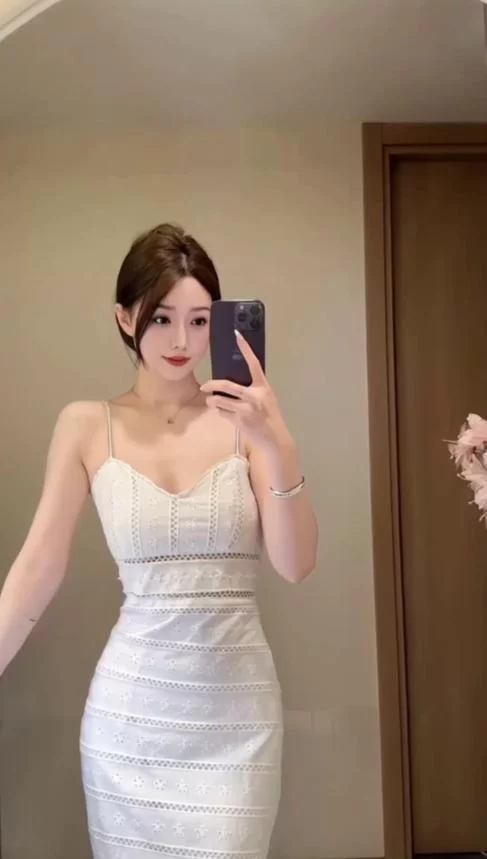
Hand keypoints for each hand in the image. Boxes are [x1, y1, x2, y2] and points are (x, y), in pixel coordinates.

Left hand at [201, 330, 291, 450]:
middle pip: (226, 385)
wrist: (275, 439)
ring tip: (212, 402)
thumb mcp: (267, 399)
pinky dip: (220, 412)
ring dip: (212, 401)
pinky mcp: (238, 421)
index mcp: (263, 387)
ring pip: (219, 401)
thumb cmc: (271, 417)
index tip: (237, 335)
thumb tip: (232, 384)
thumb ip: (254, 390)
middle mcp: (254, 396)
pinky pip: (222, 412)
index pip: (254, 364)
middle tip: (204, 386)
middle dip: (211, 385)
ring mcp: (245, 409)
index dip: (245, 348)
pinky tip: (225, 413)